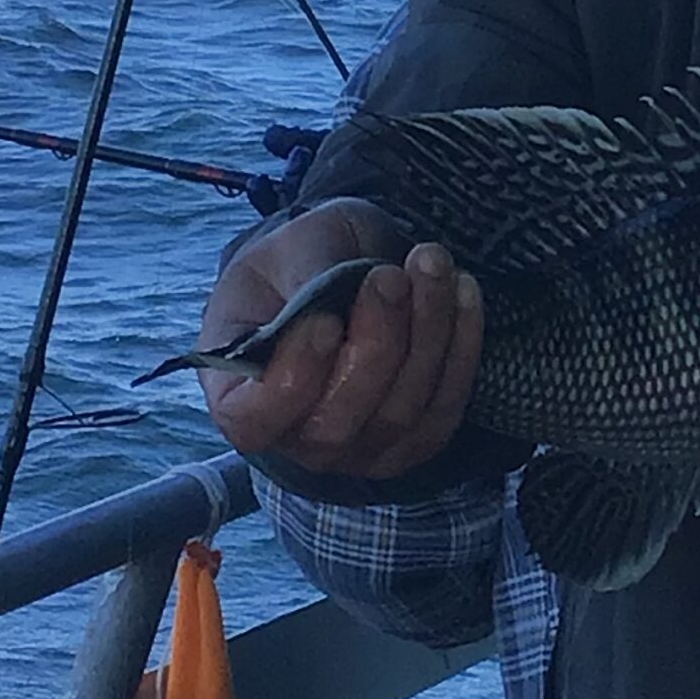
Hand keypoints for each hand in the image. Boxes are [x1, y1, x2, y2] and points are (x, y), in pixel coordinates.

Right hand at [199, 197, 481, 480]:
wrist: (344, 264)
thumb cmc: (298, 262)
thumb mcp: (287, 248)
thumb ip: (303, 275)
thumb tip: (332, 306)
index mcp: (236, 395)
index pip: (252, 421)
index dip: (290, 382)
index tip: (323, 322)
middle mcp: (294, 438)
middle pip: (336, 424)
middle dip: (374, 345)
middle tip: (388, 277)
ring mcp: (358, 449)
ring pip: (401, 411)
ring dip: (426, 333)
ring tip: (431, 264)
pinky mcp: (415, 439)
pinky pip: (446, 404)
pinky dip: (461, 346)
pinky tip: (462, 289)